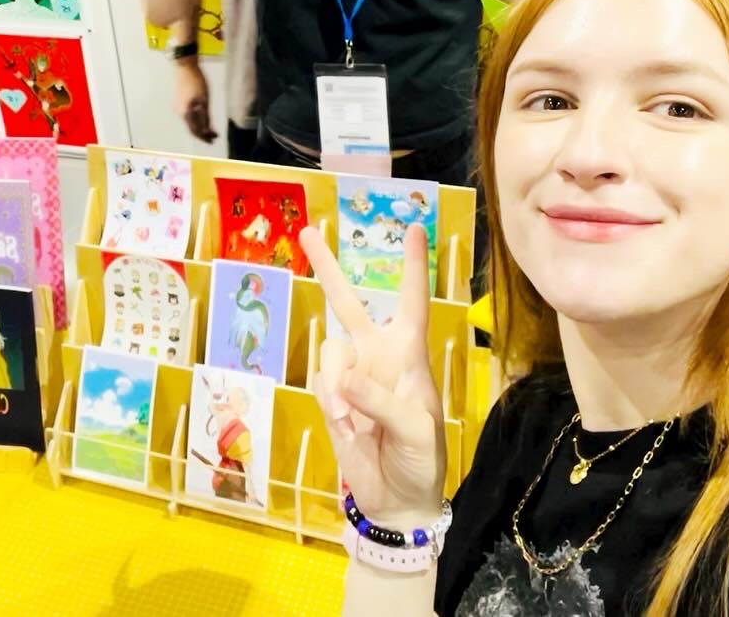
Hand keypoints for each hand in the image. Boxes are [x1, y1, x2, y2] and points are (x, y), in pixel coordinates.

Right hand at [173, 58, 217, 142]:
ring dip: (200, 127)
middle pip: (192, 128)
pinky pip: (188, 116)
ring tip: (210, 130)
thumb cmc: (196, 82)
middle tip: (213, 137)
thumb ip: (205, 116)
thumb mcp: (204, 100)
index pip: (195, 131)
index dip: (204, 137)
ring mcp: (178, 108)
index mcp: (186, 113)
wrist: (185, 67)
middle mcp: (180, 113)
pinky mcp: (180, 103)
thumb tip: (208, 130)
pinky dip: (196, 120)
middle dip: (203, 134)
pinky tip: (203, 119)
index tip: (213, 140)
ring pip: (190, 122)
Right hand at [307, 224, 444, 527]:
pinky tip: (347, 428)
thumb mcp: (416, 432)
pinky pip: (320, 383)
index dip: (413, 267)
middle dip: (327, 267)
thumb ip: (380, 401)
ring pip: (329, 351)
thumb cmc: (421, 460)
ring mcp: (350, 375)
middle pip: (349, 303)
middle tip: (308, 230)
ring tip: (356, 422)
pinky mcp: (329, 397)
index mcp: (409, 356)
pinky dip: (331, 404)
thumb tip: (343, 380)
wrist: (396, 501)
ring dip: (339, 385)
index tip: (413, 229)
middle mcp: (377, 356)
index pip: (412, 303)